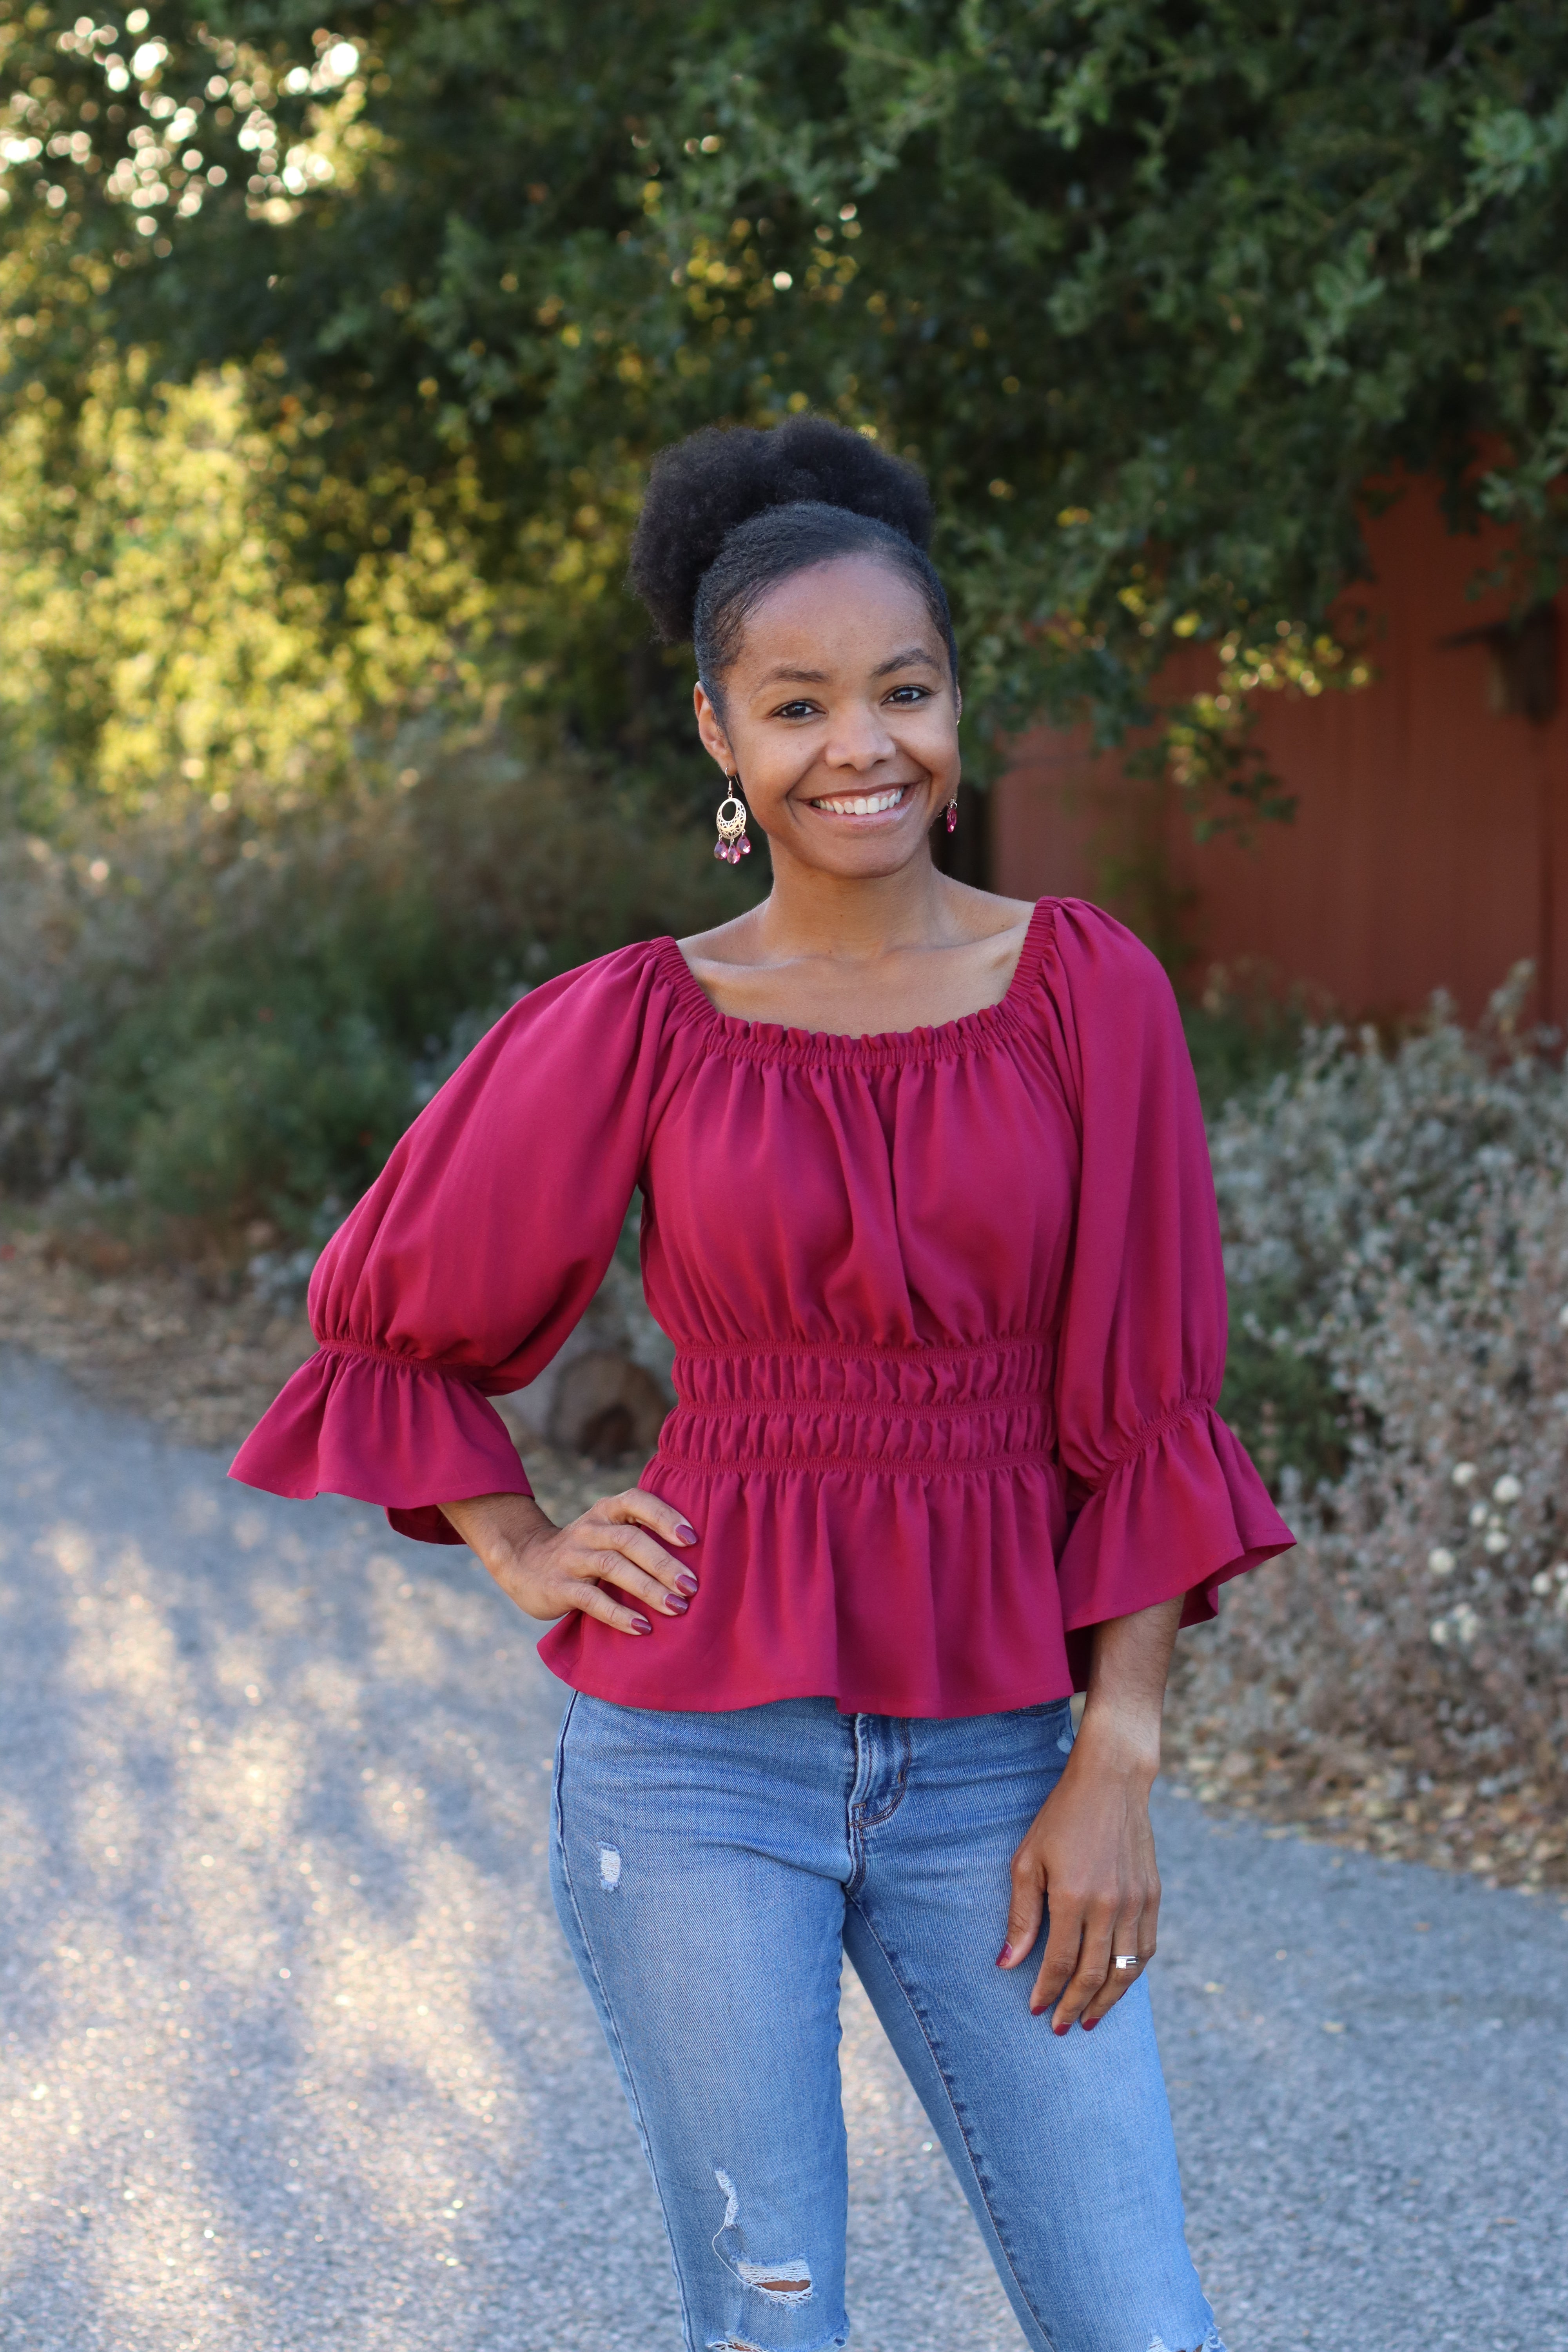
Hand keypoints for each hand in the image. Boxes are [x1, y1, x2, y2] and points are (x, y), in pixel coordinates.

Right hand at [439, 1487, 698, 1635]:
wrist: (523, 1563)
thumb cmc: (585, 1550)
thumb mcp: (608, 1532)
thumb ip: (641, 1534)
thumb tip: (699, 1555)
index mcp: (606, 1512)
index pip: (636, 1501)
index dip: (664, 1516)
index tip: (692, 1538)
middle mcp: (589, 1530)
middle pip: (630, 1539)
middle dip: (664, 1562)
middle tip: (693, 1585)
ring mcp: (572, 1558)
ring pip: (613, 1567)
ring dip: (648, 1588)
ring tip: (677, 1607)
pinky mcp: (559, 1587)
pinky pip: (592, 1600)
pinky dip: (619, 1614)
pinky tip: (642, 1627)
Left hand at [994, 1595, 1180, 2031]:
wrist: (1112, 1782)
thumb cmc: (1060, 1818)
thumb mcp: (1028, 1861)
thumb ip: (1021, 1916)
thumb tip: (1007, 1965)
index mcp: (1074, 1897)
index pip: (1060, 1963)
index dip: (1046, 1991)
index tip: (1035, 2010)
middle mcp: (1110, 1906)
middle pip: (1093, 1975)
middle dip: (1074, 2006)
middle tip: (1060, 2028)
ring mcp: (1136, 1903)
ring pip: (1124, 1970)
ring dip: (1106, 2000)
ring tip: (1089, 2020)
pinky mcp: (1153, 1896)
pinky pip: (1147, 1949)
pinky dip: (1132, 1974)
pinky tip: (1117, 1984)